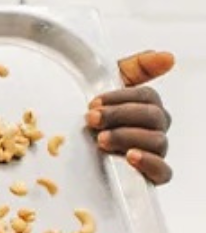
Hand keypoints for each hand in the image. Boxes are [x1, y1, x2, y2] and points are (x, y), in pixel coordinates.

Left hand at [85, 50, 173, 184]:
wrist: (65, 146)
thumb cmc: (89, 111)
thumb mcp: (103, 82)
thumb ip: (135, 67)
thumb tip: (168, 56)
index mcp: (145, 105)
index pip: (147, 96)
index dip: (121, 98)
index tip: (93, 102)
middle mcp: (154, 127)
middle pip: (154, 117)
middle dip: (120, 116)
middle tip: (92, 120)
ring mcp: (153, 151)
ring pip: (157, 141)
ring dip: (128, 137)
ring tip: (101, 140)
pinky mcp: (149, 175)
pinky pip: (164, 172)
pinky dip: (150, 164)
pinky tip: (130, 157)